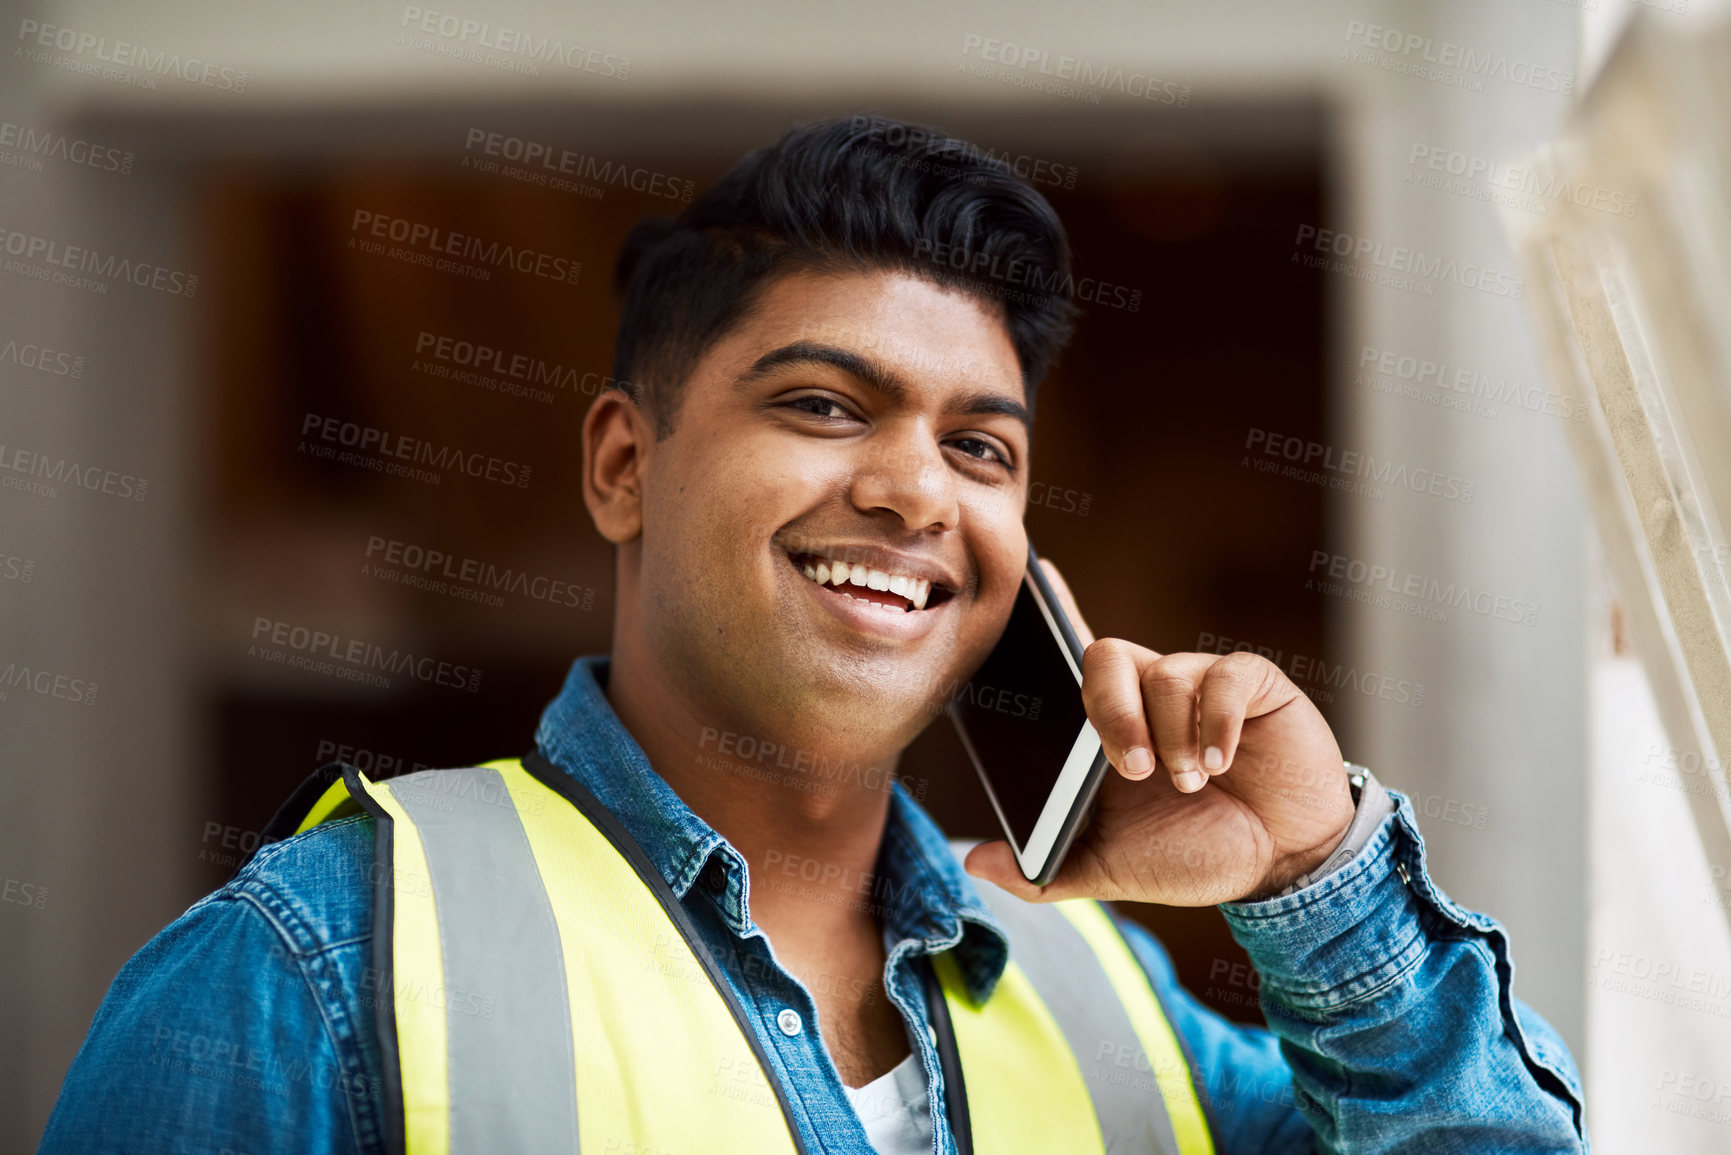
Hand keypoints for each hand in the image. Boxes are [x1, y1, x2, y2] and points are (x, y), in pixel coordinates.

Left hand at [963, 559, 1355, 905]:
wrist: (1281, 865)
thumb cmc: (1193, 853)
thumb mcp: (1111, 869)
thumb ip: (1045, 870)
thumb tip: (976, 862)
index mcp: (1108, 725)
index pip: (1069, 656)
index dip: (1052, 612)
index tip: (1037, 578)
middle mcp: (1149, 692)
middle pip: (1105, 656)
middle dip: (1112, 712)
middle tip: (1133, 768)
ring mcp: (1201, 683)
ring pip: (1166, 675)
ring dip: (1175, 738)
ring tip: (1193, 783)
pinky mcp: (1254, 683)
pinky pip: (1226, 677)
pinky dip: (1220, 723)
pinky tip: (1224, 761)